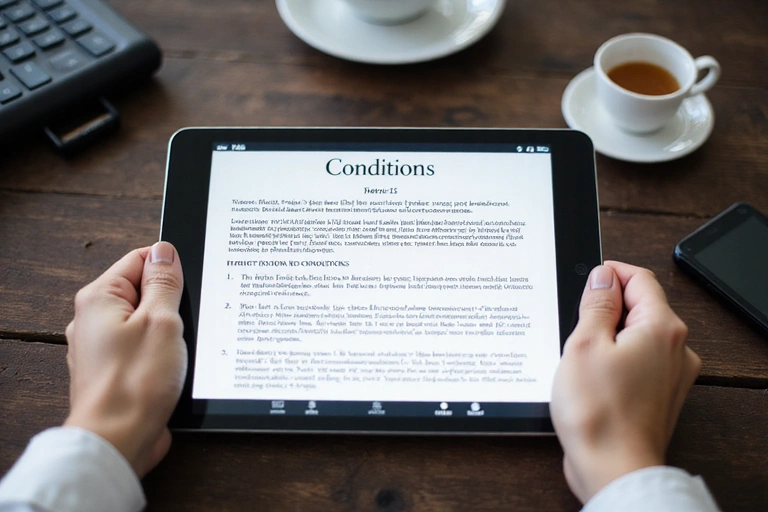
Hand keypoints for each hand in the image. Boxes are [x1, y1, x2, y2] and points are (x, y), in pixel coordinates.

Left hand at [64, 242, 186, 477]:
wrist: (119, 439)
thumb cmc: (135, 383)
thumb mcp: (163, 320)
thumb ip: (164, 282)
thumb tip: (165, 251)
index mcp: (100, 297)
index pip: (140, 259)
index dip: (170, 269)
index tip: (188, 286)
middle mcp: (94, 319)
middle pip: (144, 291)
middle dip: (172, 304)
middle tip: (185, 322)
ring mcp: (103, 347)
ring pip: (147, 323)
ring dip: (169, 332)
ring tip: (178, 349)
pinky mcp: (116, 370)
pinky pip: (144, 348)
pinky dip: (162, 353)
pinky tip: (173, 367)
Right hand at [550, 261, 700, 502]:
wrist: (613, 468)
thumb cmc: (598, 413)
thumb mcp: (584, 343)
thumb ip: (596, 305)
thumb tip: (603, 278)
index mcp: (662, 328)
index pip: (640, 280)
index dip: (610, 274)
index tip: (587, 278)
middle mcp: (676, 349)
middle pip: (641, 308)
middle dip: (606, 308)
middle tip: (574, 321)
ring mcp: (671, 375)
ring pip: (638, 337)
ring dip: (608, 337)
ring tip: (579, 355)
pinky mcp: (660, 396)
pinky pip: (638, 363)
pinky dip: (616, 361)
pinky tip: (590, 376)